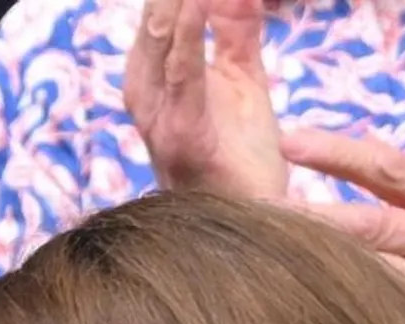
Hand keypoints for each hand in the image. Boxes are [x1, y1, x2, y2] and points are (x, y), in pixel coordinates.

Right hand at [125, 0, 286, 199]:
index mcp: (158, 83)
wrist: (254, 221)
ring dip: (169, 7)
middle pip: (150, 28)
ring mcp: (160, 123)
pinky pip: (181, 80)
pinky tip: (196, 6)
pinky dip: (187, 40)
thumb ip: (237, 31)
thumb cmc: (243, 161)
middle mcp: (150, 100)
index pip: (158, 19)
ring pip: (157, 48)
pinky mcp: (182, 139)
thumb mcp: (243, 81)